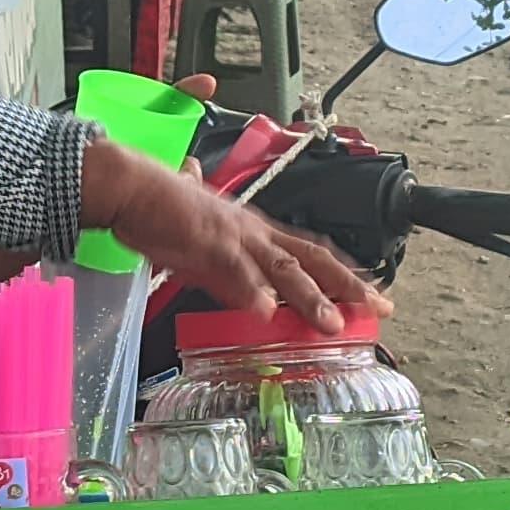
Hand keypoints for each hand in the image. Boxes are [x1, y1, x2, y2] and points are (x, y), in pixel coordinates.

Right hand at [80, 136, 384, 331]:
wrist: (131, 187)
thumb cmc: (161, 210)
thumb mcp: (204, 244)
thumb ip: (226, 266)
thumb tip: (247, 290)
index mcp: (255, 231)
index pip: (309, 252)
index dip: (341, 274)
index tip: (369, 294)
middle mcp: (254, 232)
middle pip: (312, 259)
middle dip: (347, 285)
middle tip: (378, 308)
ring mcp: (233, 237)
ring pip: (283, 267)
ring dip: (309, 297)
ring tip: (331, 323)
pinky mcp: (207, 243)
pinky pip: (234, 271)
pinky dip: (251, 292)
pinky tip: (267, 312)